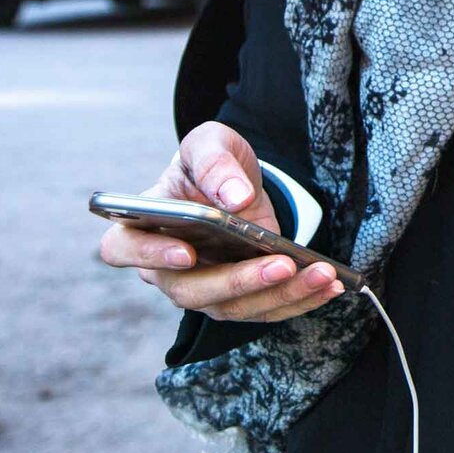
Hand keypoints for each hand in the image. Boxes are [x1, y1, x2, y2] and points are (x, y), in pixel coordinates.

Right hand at [97, 120, 344, 322]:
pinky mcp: (236, 297)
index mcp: (140, 226)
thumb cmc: (211, 163)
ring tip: (322, 276)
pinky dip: (298, 300)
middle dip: (240, 282)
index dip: (150, 256)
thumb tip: (234, 198)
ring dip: (281, 295)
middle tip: (283, 265)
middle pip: (190, 290)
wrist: (236, 182)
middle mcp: (164, 267)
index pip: (125, 249)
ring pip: (232, 307)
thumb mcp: (211, 143)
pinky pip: (263, 309)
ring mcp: (200, 287)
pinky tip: (329, 285)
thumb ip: (214, 162)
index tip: (186, 254)